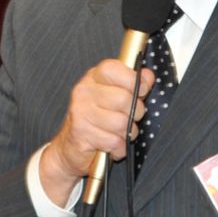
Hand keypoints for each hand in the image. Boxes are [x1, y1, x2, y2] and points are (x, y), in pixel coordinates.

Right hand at [38, 59, 153, 204]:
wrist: (69, 147)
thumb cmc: (96, 120)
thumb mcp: (114, 96)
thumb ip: (132, 84)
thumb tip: (148, 75)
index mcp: (93, 77)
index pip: (113, 69)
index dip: (132, 80)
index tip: (142, 90)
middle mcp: (84, 91)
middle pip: (124, 98)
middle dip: (135, 113)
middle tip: (131, 118)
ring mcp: (80, 111)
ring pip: (121, 122)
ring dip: (127, 133)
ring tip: (120, 134)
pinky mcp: (81, 133)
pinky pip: (114, 141)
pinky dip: (119, 148)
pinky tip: (112, 145)